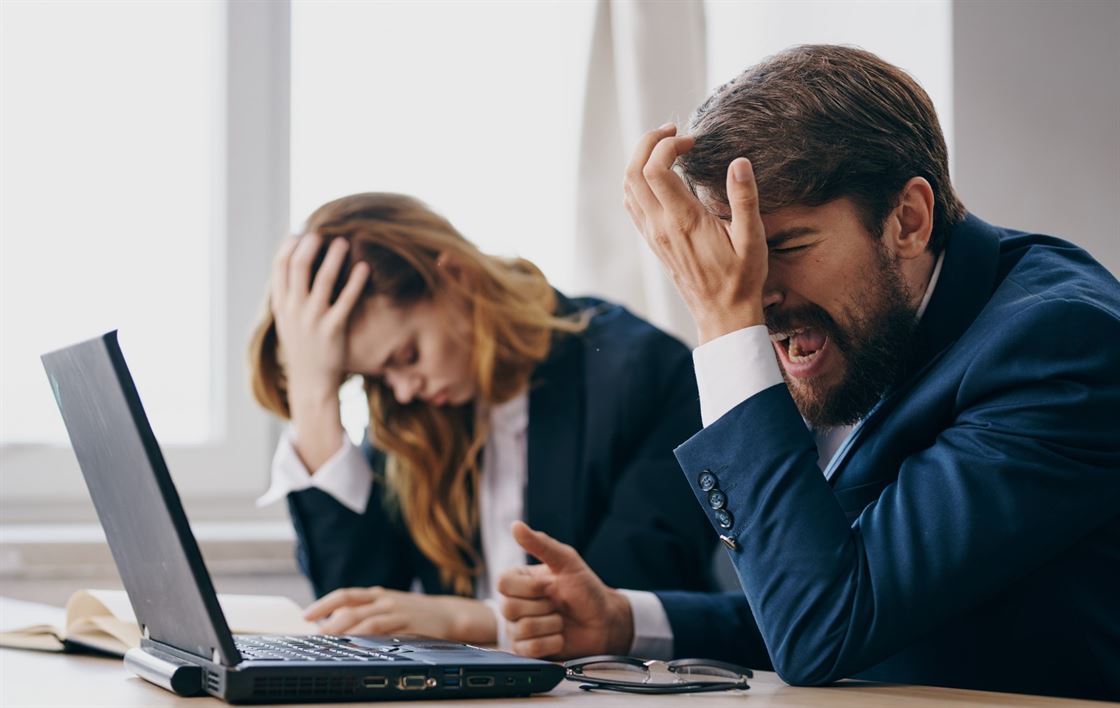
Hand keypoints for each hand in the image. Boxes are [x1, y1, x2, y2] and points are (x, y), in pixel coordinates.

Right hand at [270, 234, 367, 468]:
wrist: (311, 383)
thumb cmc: (303, 348)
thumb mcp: (288, 321)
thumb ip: (290, 296)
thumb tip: (296, 268)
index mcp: (281, 305)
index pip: (280, 267)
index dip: (289, 246)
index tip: (300, 232)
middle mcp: (294, 310)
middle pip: (298, 267)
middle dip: (309, 245)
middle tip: (322, 231)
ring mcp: (313, 319)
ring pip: (323, 280)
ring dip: (333, 257)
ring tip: (343, 241)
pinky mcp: (333, 329)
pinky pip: (346, 300)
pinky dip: (355, 281)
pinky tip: (364, 267)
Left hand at [304, 587, 496, 644]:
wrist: (450, 614)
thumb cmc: (415, 614)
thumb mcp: (390, 607)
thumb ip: (367, 612)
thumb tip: (335, 624)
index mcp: (378, 594)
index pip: (345, 595)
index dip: (324, 603)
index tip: (306, 615)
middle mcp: (385, 600)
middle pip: (350, 606)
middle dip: (329, 619)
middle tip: (313, 633)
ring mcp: (397, 612)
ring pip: (365, 618)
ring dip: (344, 629)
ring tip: (329, 640)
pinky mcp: (408, 625)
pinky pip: (384, 631)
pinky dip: (367, 636)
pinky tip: (357, 645)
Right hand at [497, 521, 632, 658]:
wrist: (604, 621)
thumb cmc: (586, 589)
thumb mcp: (567, 561)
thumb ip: (541, 544)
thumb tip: (516, 526)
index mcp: (519, 580)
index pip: (502, 582)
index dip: (529, 586)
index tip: (549, 585)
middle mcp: (513, 604)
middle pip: (508, 608)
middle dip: (543, 607)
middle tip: (557, 604)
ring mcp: (518, 629)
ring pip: (522, 629)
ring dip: (551, 625)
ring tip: (561, 620)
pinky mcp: (527, 651)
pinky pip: (530, 649)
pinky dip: (552, 642)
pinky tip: (560, 636)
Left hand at [623, 123, 768, 343]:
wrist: (722, 314)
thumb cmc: (741, 279)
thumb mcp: (752, 239)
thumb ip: (745, 199)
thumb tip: (740, 163)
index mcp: (684, 221)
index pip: (656, 170)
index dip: (668, 145)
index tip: (691, 141)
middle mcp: (660, 227)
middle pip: (632, 173)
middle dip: (648, 143)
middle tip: (673, 131)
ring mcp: (653, 235)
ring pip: (627, 188)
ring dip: (640, 160)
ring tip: (666, 147)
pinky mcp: (652, 242)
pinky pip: (632, 204)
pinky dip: (637, 181)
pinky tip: (659, 175)